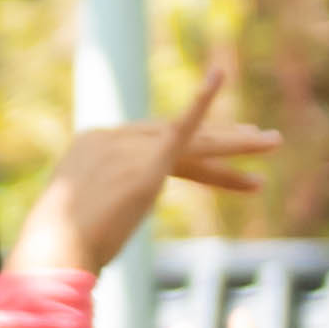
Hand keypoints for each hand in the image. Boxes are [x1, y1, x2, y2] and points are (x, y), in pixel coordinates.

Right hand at [7, 71, 273, 283]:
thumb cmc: (61, 252)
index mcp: (90, 148)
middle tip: (255, 140)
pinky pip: (183, 125)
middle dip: (217, 143)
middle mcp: (109, 138)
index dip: (187, 161)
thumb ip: (96, 213)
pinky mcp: (149, 157)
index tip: (213, 171)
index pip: (147, 147)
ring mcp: (129, 146)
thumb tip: (96, 236)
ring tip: (273, 142)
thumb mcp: (79, 224)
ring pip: (193, 141)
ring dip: (236, 144)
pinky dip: (203, 99)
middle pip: (173, 138)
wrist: (55, 251)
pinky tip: (219, 75)